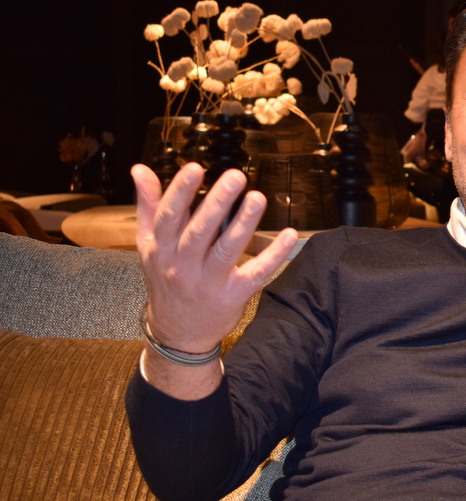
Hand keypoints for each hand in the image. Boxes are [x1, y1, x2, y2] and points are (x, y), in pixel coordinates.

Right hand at [132, 162, 296, 355]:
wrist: (176, 333)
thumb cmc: (165, 278)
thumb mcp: (149, 245)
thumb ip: (149, 206)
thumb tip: (140, 168)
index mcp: (161, 248)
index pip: (169, 216)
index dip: (180, 192)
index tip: (196, 167)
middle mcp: (182, 265)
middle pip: (199, 231)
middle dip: (218, 203)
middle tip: (235, 176)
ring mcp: (208, 282)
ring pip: (226, 250)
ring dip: (243, 224)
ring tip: (258, 198)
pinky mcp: (233, 295)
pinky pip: (256, 273)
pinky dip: (274, 255)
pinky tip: (289, 235)